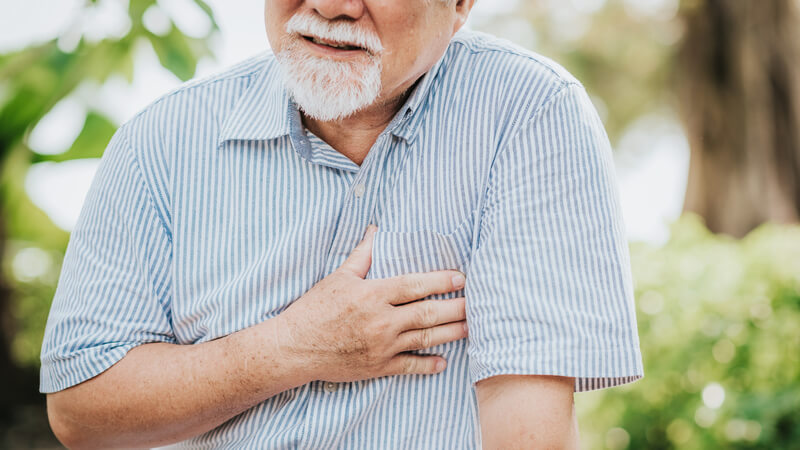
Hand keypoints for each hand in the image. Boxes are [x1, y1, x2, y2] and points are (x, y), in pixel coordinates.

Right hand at [275, 224, 467, 382]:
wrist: (295, 347)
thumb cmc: (315, 309)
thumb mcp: (338, 277)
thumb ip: (363, 255)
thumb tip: (375, 229)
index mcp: (372, 295)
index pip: (414, 285)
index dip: (440, 280)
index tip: (460, 278)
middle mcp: (381, 321)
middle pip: (427, 313)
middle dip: (455, 307)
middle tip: (475, 303)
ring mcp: (382, 346)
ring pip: (425, 339)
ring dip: (451, 333)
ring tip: (470, 327)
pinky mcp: (378, 367)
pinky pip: (410, 367)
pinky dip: (428, 365)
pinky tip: (443, 362)